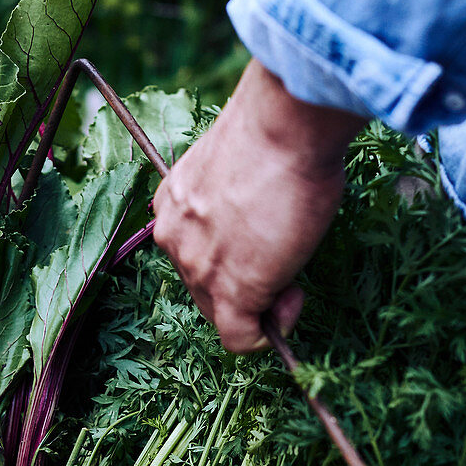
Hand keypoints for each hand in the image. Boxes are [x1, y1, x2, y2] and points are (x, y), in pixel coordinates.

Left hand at [153, 60, 365, 351]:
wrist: (284, 126)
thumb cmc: (276, 132)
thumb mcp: (240, 167)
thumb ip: (236, 201)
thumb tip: (264, 220)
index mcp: (173, 203)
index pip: (194, 252)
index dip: (230, 258)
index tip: (265, 242)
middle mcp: (174, 237)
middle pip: (204, 288)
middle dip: (246, 286)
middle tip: (286, 264)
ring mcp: (198, 268)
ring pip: (222, 314)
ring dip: (261, 306)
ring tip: (293, 278)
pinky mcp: (230, 293)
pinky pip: (240, 339)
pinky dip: (266, 334)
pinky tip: (289, 305)